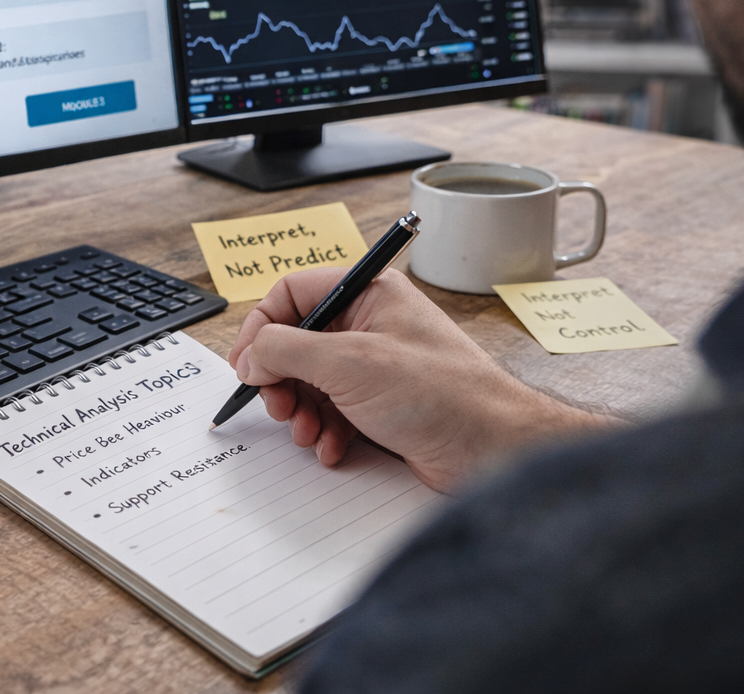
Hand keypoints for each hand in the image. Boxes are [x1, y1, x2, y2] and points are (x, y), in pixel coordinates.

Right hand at [228, 267, 611, 491]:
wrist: (495, 450)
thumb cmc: (443, 395)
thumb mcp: (349, 362)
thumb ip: (286, 350)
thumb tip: (251, 356)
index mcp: (369, 293)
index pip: (293, 293)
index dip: (262, 327)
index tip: (247, 365)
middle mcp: (373, 324)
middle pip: (297, 341)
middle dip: (282, 379)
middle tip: (279, 405)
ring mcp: (379, 365)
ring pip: (313, 381)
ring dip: (302, 411)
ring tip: (309, 433)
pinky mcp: (385, 403)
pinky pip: (335, 410)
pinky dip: (326, 430)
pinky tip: (334, 447)